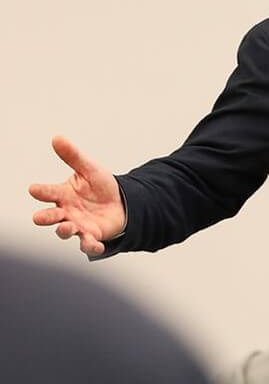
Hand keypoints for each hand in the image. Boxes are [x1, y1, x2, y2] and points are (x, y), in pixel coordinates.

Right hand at [29, 137, 125, 257]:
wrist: (120, 202)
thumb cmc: (100, 186)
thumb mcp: (89, 168)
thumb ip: (73, 156)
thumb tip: (57, 137)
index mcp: (63, 195)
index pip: (49, 192)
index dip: (42, 191)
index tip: (33, 188)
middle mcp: (66, 212)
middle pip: (51, 217)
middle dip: (45, 217)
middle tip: (39, 217)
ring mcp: (78, 225)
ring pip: (66, 231)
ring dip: (65, 230)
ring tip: (66, 227)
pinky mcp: (91, 235)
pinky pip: (88, 243)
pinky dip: (90, 246)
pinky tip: (95, 245)